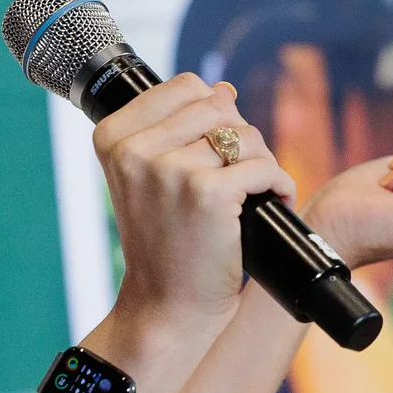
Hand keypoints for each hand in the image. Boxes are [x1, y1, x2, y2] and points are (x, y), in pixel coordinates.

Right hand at [91, 74, 292, 332]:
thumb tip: (223, 89)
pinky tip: (272, 204)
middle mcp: (135, 149)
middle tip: (238, 176)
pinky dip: (279, 185)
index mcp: (113, 136)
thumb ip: (177, 130)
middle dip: (240, 138)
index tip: (212, 151)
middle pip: (219, 106)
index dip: (213, 113)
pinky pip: (264, 166)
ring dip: (261, 162)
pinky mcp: (206, 193)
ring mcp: (169, 169)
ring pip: (246, 135)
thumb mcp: (151, 178)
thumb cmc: (164, 243)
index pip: (184, 86)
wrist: (165, 306)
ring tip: (252, 193)